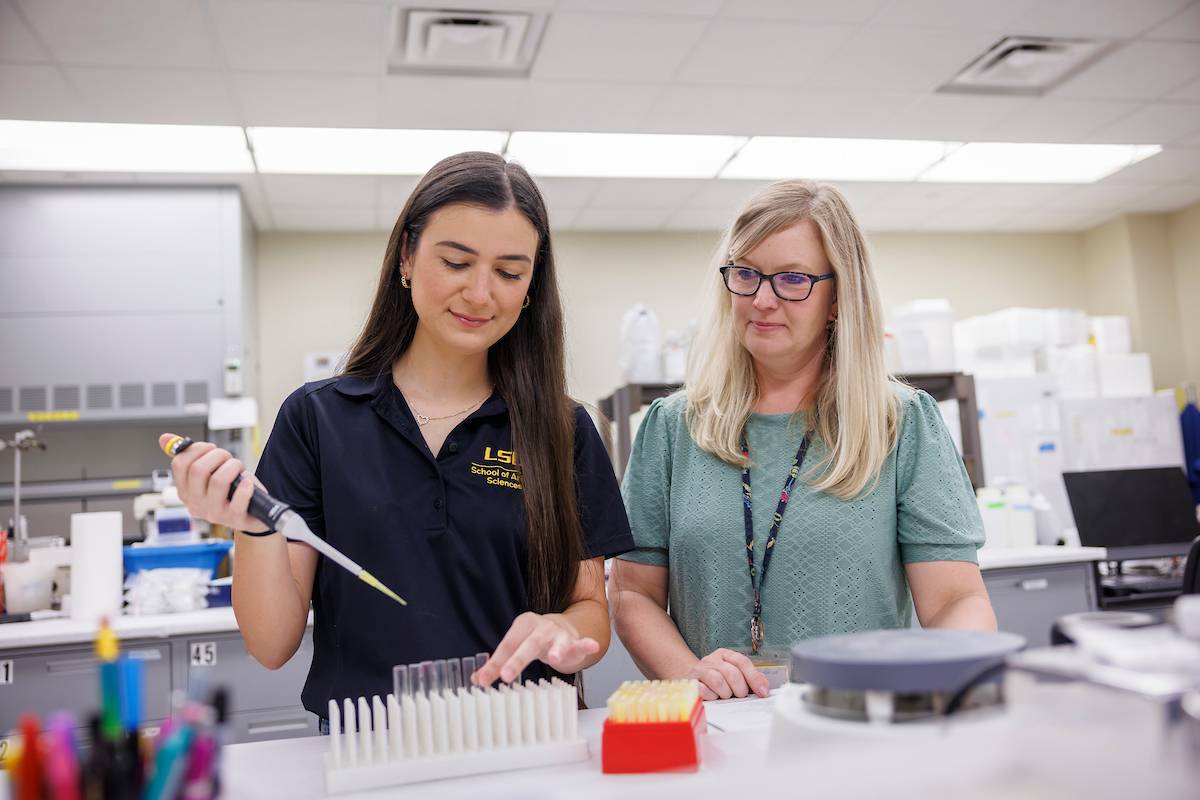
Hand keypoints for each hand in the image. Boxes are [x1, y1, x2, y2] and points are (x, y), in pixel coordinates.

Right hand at [158, 433, 269, 533]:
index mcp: (185, 491)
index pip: (179, 464)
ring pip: (218, 481)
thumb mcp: (209, 473)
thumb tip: (164, 438)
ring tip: (239, 468)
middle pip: (198, 470)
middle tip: (227, 457)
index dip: (197, 449)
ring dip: (233, 467)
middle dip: (218, 455)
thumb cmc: (230, 489)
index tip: (210, 448)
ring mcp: (214, 513)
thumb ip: (187, 456)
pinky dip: (245, 487)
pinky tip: (247, 483)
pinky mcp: (234, 518)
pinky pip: (237, 500)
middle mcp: (195, 504)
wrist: (252, 513)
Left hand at [472, 612, 599, 684]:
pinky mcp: (575, 642)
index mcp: (523, 625)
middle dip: (517, 660)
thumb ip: (498, 662)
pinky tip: (592, 645)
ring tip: (555, 659)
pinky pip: (581, 644)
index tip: (483, 680)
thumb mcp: (516, 647)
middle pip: (528, 645)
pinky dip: (587, 644)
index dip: (495, 663)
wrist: (563, 628)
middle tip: (506, 675)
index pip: (507, 645)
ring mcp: (559, 634)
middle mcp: (541, 627)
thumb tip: (477, 679)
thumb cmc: (535, 640)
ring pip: (556, 643)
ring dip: (556, 650)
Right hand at [685, 648, 768, 700]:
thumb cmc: (716, 679)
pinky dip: (711, 696)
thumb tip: (764, 687)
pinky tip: (712, 697)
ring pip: (718, 681)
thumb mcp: (735, 675)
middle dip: (740, 689)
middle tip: (739, 695)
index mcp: (725, 655)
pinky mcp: (691, 681)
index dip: (754, 678)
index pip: (742, 662)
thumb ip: (750, 679)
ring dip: (725, 693)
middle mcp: (712, 659)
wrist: (691, 679)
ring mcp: (700, 669)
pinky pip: (704, 690)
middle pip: (733, 673)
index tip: (762, 692)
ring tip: (725, 696)